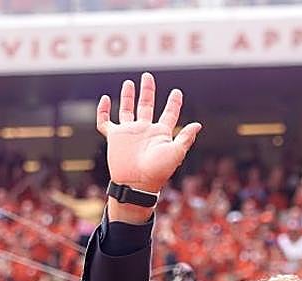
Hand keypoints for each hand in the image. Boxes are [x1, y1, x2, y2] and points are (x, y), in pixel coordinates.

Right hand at [97, 72, 200, 196]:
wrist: (137, 183)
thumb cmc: (158, 171)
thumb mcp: (175, 153)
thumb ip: (185, 138)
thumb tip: (198, 124)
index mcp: (160, 133)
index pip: (169, 114)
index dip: (173, 103)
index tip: (176, 92)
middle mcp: (145, 130)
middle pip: (146, 105)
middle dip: (147, 91)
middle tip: (148, 76)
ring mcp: (129, 133)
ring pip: (127, 110)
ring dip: (128, 97)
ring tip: (129, 82)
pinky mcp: (114, 137)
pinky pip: (105, 121)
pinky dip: (103, 111)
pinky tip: (105, 99)